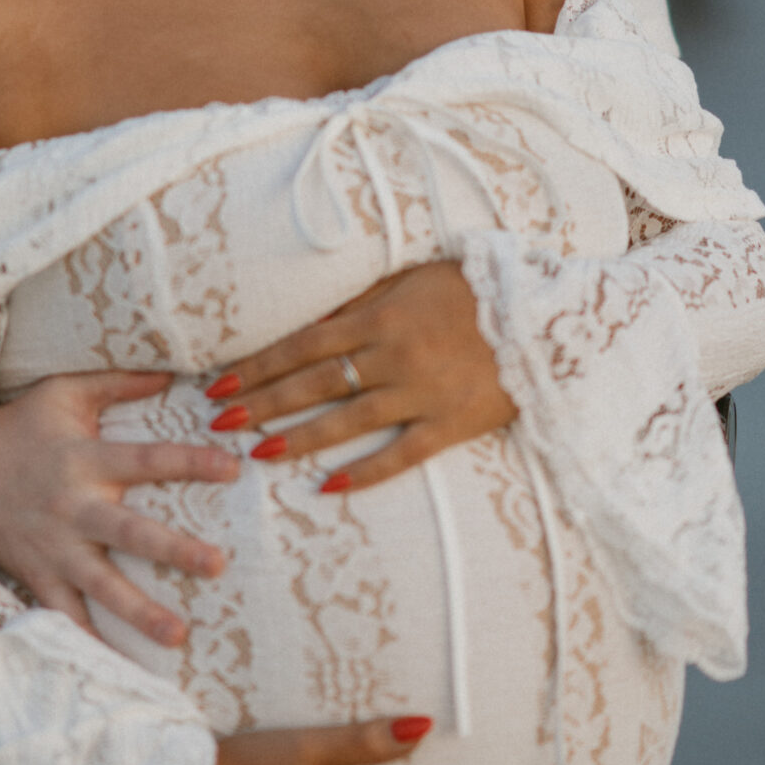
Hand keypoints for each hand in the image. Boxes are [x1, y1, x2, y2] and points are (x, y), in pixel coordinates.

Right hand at [0, 373, 236, 648]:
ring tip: (178, 636)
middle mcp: (73, 508)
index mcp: (85, 459)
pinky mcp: (36, 576)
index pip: (147, 459)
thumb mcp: (63, 394)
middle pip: (128, 532)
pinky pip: (64, 616)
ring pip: (100, 585)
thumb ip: (118, 383)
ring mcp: (54, 548)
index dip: (189, 462)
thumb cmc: (19, 428)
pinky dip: (87, 643)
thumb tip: (172, 372)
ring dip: (139, 611)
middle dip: (173, 550)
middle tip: (217, 565)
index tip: (232, 468)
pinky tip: (119, 671)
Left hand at [207, 260, 516, 491]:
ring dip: (298, 437)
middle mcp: (395, 354)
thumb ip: (362, 298)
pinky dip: (364, 472)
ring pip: (347, 420)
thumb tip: (311, 322)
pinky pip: (401, 454)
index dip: (259, 365)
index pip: (304, 343)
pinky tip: (327, 487)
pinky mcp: (451, 424)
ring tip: (257, 453)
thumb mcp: (413, 278)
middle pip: (314, 382)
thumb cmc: (475, 290)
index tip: (220, 384)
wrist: (545, 316)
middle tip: (219, 423)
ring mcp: (422, 392)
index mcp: (382, 314)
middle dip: (262, 402)